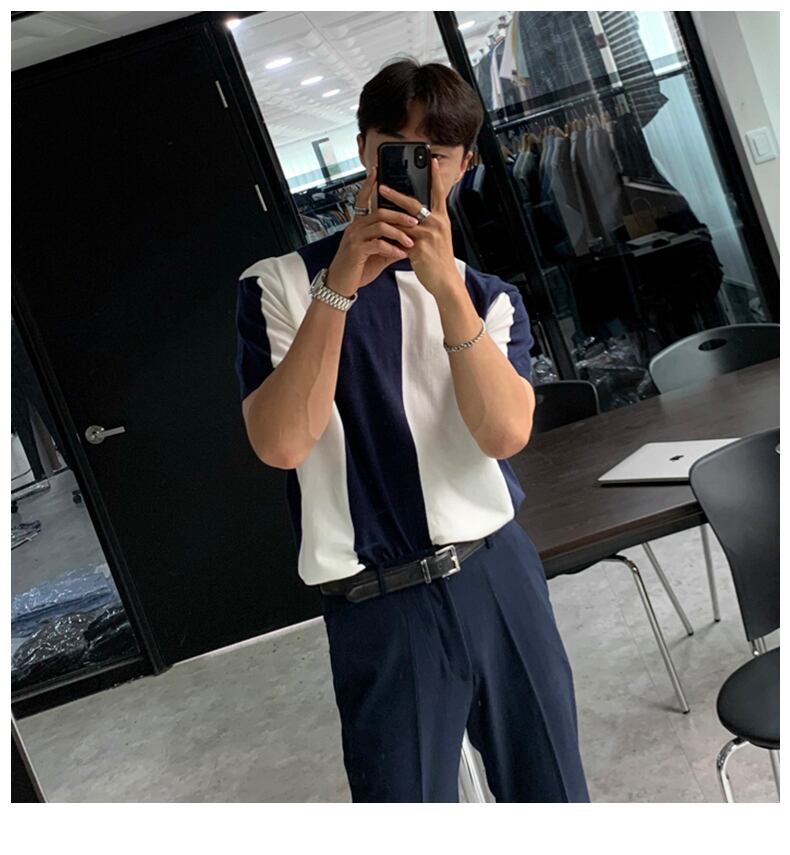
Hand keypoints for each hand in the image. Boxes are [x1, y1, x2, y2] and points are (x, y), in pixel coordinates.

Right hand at [325, 166, 419, 296]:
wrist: (340, 286)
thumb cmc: (357, 269)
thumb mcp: (377, 254)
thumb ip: (390, 244)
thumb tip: (408, 240)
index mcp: (358, 225)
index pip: (364, 199)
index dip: (370, 185)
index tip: (378, 171)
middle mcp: (354, 227)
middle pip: (380, 211)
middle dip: (400, 215)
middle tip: (416, 221)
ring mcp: (354, 238)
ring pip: (380, 226)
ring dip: (399, 233)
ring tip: (411, 242)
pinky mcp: (355, 250)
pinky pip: (377, 244)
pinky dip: (392, 249)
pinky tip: (400, 255)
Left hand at [378, 158, 461, 299]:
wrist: (446, 281)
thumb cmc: (440, 260)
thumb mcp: (438, 237)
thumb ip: (427, 224)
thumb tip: (412, 215)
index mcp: (442, 219)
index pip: (438, 193)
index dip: (435, 176)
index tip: (432, 161)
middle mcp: (437, 224)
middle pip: (414, 204)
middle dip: (396, 194)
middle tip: (381, 186)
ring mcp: (428, 236)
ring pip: (403, 221)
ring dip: (387, 214)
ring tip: (374, 209)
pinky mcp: (419, 249)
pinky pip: (400, 239)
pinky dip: (389, 237)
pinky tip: (379, 233)